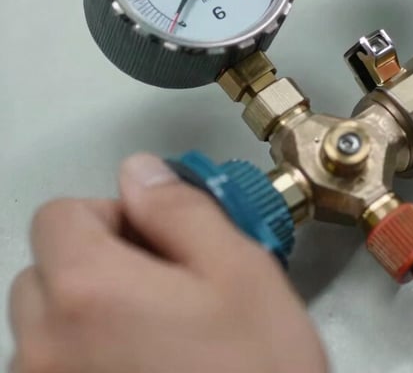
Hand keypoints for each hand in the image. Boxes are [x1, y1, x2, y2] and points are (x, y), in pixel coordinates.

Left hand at [9, 154, 327, 372]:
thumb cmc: (257, 371)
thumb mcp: (240, 272)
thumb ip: (181, 210)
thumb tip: (139, 172)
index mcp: (88, 293)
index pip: (59, 215)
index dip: (112, 215)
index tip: (158, 242)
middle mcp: (44, 349)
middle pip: (44, 271)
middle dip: (97, 264)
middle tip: (165, 288)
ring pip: (42, 328)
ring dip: (85, 318)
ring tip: (156, 339)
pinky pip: (52, 372)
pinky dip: (82, 361)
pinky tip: (143, 372)